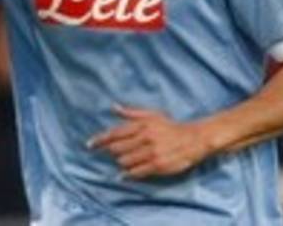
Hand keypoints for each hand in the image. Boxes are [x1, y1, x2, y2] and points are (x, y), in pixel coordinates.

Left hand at [89, 105, 213, 178]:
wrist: (193, 139)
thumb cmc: (171, 127)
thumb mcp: (152, 115)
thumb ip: (131, 112)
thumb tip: (113, 107)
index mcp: (142, 125)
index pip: (115, 133)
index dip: (100, 140)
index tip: (89, 145)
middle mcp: (145, 138)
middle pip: (117, 149)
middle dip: (113, 152)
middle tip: (114, 153)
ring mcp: (151, 153)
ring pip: (124, 161)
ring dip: (122, 162)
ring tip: (127, 160)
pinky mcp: (157, 165)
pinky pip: (136, 172)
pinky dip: (128, 174)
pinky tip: (125, 175)